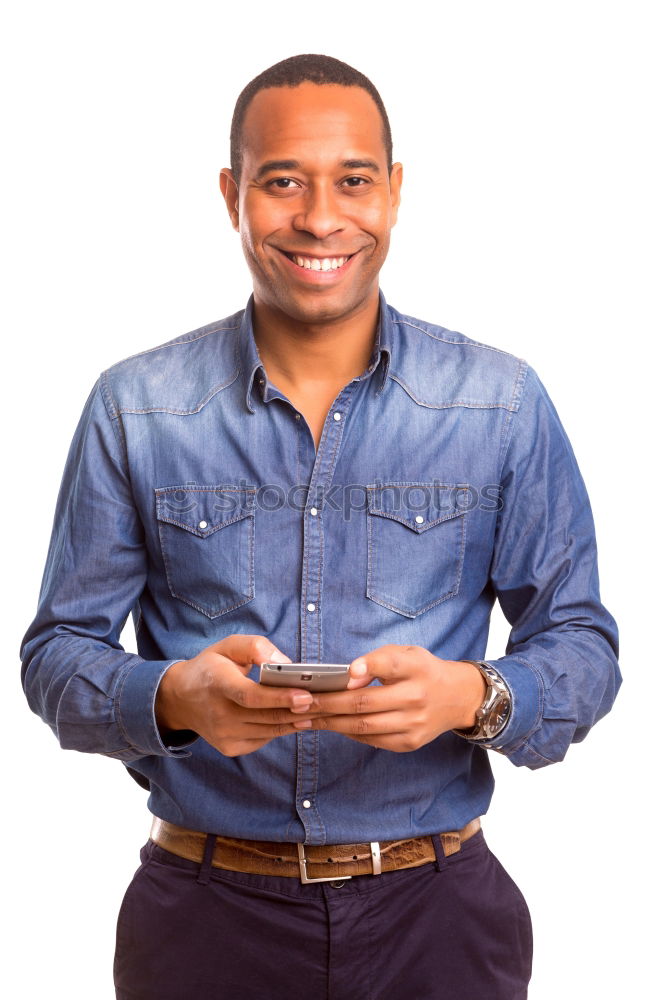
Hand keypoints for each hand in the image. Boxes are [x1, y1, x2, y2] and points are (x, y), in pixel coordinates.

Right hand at [155, 635, 315, 756]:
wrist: (180, 699)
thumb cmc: (211, 667)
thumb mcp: (227, 646)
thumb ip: (255, 646)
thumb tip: (284, 663)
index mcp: (217, 684)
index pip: (250, 696)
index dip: (280, 697)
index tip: (306, 695)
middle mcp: (219, 714)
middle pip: (266, 716)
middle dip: (301, 710)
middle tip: (329, 702)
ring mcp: (224, 735)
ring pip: (270, 730)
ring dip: (298, 721)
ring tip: (323, 710)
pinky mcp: (230, 747)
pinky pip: (265, 738)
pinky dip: (284, 728)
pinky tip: (300, 718)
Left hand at [292, 645, 485, 751]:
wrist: (457, 698)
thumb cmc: (422, 671)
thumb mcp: (407, 653)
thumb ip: (378, 660)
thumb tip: (349, 675)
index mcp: (416, 669)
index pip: (391, 664)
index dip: (367, 666)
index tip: (346, 672)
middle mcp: (417, 699)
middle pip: (365, 704)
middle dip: (328, 704)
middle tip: (301, 702)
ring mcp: (414, 725)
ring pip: (364, 727)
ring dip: (330, 723)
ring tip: (305, 718)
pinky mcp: (409, 743)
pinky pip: (371, 740)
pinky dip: (348, 732)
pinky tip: (330, 725)